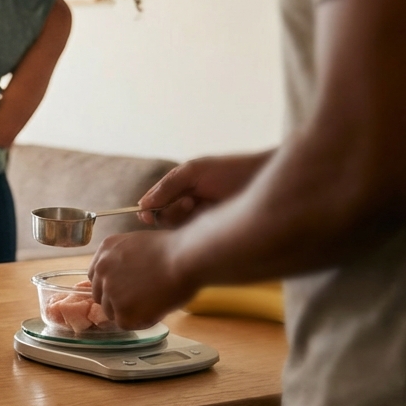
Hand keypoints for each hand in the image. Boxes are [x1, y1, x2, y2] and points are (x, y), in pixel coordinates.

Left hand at [89, 231, 196, 329]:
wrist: (185, 258)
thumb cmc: (175, 249)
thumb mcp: (140, 245)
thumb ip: (126, 260)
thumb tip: (129, 277)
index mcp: (106, 249)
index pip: (97, 275)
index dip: (112, 285)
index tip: (125, 291)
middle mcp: (102, 269)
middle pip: (100, 295)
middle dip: (117, 301)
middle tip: (140, 302)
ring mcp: (110, 290)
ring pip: (111, 311)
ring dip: (128, 312)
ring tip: (153, 305)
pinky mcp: (122, 310)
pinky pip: (125, 324)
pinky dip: (140, 322)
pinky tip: (156, 312)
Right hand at [136, 151, 271, 227]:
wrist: (262, 178)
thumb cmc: (230, 170)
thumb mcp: (193, 171)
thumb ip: (167, 186)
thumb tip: (142, 205)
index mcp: (179, 189)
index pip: (154, 204)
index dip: (147, 210)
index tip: (146, 214)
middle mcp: (186, 205)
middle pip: (162, 218)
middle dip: (169, 212)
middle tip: (189, 202)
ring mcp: (199, 219)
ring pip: (176, 228)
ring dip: (181, 216)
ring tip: (198, 204)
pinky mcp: (212, 231)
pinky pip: (192, 235)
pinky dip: (193, 228)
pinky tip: (207, 214)